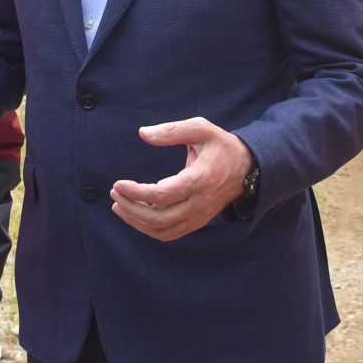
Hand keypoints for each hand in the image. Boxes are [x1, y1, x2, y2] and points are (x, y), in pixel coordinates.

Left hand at [109, 118, 251, 240]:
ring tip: (118, 206)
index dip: (136, 192)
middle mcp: (199, 203)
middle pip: (158, 218)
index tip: (118, 184)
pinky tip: (135, 215)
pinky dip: (148, 229)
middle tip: (114, 193)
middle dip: (131, 208)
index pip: (162, 195)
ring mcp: (198, 216)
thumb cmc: (221, 146)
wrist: (248, 169)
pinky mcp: (197, 222)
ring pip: (162, 230)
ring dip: (136, 221)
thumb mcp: (201, 128)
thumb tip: (143, 133)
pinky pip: (169, 234)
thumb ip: (172, 131)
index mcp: (199, 179)